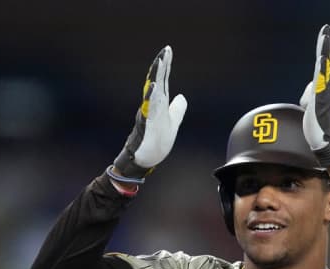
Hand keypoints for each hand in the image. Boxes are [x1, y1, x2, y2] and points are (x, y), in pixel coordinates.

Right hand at [112, 46, 187, 182]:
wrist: (148, 158)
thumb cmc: (158, 141)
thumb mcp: (173, 122)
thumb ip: (178, 109)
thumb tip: (182, 96)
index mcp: (160, 104)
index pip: (163, 80)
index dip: (165, 66)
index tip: (168, 50)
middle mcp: (153, 106)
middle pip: (157, 82)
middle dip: (161, 66)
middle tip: (165, 51)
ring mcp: (150, 114)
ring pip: (153, 92)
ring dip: (156, 77)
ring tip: (160, 63)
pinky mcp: (149, 125)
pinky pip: (150, 109)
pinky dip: (152, 98)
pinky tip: (154, 87)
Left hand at [299, 24, 329, 167]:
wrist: (324, 142)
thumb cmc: (317, 127)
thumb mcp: (309, 106)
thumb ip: (309, 94)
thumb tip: (310, 87)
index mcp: (321, 89)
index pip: (320, 66)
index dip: (322, 50)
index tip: (324, 34)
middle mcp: (325, 88)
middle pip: (322, 64)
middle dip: (324, 45)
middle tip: (326, 28)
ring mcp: (324, 92)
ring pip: (320, 72)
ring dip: (322, 57)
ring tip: (324, 40)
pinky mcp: (321, 99)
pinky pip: (321, 81)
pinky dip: (322, 69)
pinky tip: (322, 59)